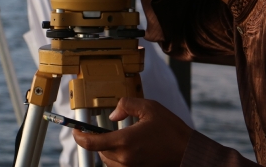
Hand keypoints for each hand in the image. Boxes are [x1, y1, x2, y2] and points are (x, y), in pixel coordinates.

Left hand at [73, 98, 192, 166]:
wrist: (189, 152)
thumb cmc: (171, 130)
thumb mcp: (149, 107)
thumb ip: (126, 105)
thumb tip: (113, 114)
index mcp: (125, 141)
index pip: (92, 143)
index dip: (79, 137)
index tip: (76, 131)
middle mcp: (125, 158)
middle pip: (99, 151)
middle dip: (98, 140)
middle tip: (103, 130)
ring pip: (108, 160)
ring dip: (107, 149)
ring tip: (119, 138)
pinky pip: (118, 166)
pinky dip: (116, 157)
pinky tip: (126, 148)